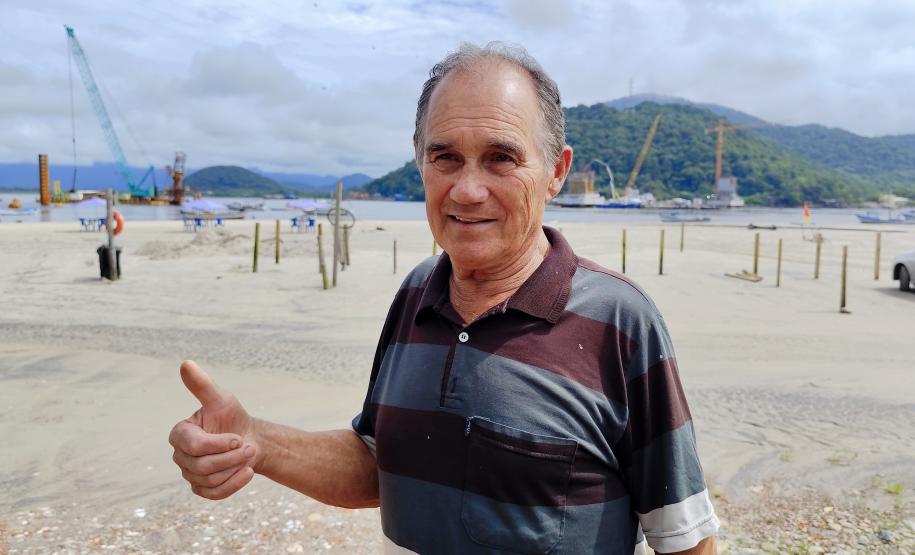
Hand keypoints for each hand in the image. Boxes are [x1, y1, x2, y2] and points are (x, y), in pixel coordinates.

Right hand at [168, 360, 259, 499]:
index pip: (193, 446)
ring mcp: (189, 475)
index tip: (237, 437)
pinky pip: (215, 494)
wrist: (250, 439)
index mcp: (179, 434)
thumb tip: (185, 363)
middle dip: (231, 457)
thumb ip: (202, 385)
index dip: (218, 444)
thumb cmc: (232, 417)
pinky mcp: (201, 489)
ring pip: (210, 480)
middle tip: (250, 447)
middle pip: (203, 466)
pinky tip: (247, 472)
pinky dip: (234, 484)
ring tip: (249, 456)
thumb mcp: (221, 400)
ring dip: (235, 468)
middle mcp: (180, 456)